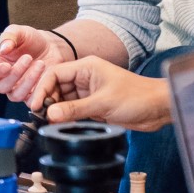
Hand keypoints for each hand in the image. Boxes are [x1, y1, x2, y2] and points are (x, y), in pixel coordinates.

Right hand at [0, 25, 70, 105]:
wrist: (50, 46)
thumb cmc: (30, 39)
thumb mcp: (20, 32)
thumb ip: (10, 36)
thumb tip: (4, 49)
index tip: (7, 65)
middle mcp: (3, 80)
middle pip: (1, 87)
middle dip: (15, 73)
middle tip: (28, 57)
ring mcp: (17, 89)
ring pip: (16, 95)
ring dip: (28, 81)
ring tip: (40, 64)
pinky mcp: (31, 95)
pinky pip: (31, 101)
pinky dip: (38, 91)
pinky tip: (46, 76)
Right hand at [30, 58, 171, 129]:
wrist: (157, 108)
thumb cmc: (137, 97)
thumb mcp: (103, 103)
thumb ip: (75, 109)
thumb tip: (50, 114)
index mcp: (87, 67)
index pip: (55, 73)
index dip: (42, 88)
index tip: (36, 105)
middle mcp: (85, 78)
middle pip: (56, 87)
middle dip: (47, 101)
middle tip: (41, 117)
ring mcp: (89, 92)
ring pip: (63, 100)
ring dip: (56, 110)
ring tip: (50, 123)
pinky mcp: (94, 106)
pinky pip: (73, 110)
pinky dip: (66, 117)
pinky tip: (62, 125)